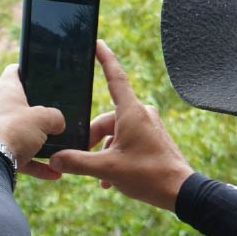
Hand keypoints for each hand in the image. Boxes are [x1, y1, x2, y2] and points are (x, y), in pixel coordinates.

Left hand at [0, 64, 66, 176]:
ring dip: (38, 141)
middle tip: (56, 112)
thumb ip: (55, 117)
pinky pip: (21, 158)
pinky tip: (55, 173)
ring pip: (20, 133)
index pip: (14, 71)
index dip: (27, 69)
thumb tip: (59, 123)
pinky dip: (37, 165)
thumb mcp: (44, 118)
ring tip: (59, 145)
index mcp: (5, 91)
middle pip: (18, 105)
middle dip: (37, 111)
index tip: (41, 73)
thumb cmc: (15, 130)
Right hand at [39, 41, 195, 210]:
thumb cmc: (148, 176)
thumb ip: (78, 162)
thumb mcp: (107, 169)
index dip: (105, 58)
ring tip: (100, 176)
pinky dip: (115, 157)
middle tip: (81, 160)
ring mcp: (149, 126)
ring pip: (115, 133)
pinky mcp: (153, 138)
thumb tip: (55, 159)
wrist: (180, 191)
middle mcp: (141, 114)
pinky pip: (126, 142)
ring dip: (103, 153)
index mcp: (131, 113)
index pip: (115, 77)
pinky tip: (110, 179)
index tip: (97, 43)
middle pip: (106, 119)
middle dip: (91, 140)